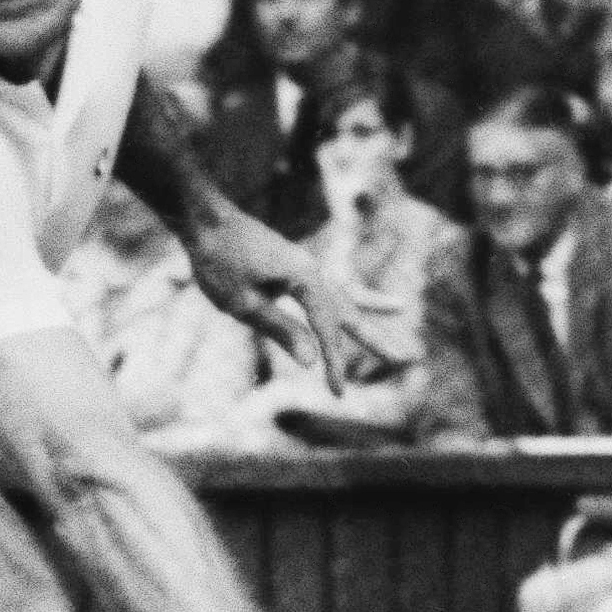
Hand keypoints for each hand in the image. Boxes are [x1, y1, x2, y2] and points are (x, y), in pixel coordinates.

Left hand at [182, 210, 402, 389]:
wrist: (204, 217)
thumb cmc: (218, 259)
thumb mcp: (241, 302)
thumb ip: (279, 329)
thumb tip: (313, 360)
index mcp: (304, 277)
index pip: (327, 329)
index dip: (335, 363)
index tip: (338, 394)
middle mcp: (311, 269)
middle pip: (348, 309)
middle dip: (375, 336)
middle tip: (408, 357)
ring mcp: (303, 264)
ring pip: (343, 292)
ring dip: (370, 308)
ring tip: (401, 307)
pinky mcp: (291, 264)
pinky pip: (325, 284)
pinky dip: (344, 291)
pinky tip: (355, 298)